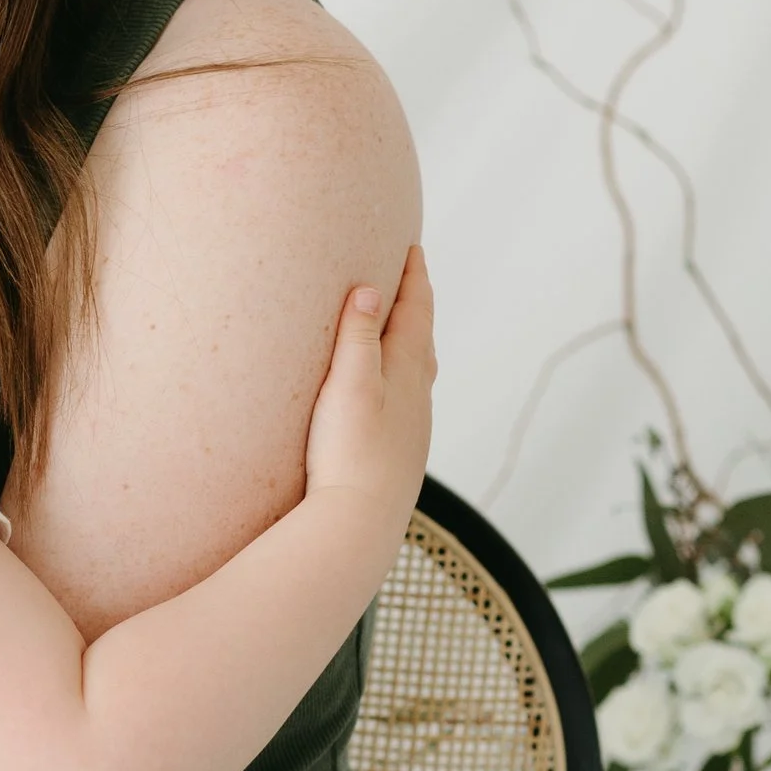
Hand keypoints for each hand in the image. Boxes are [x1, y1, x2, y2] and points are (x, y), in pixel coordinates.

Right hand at [302, 249, 434, 519]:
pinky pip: (409, 402)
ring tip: (402, 332)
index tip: (413, 248)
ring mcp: (413, 428)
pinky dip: (403, 380)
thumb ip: (359, 335)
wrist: (359, 523)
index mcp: (406, 370)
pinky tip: (390, 396)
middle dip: (416, 305)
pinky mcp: (401, 455)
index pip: (416, 310)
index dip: (414, 277)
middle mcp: (417, 396)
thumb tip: (372, 289)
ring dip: (412, 344)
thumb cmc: (349, 453)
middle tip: (410, 280)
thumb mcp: (348, 384)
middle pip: (422, 337)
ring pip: (419, 372)